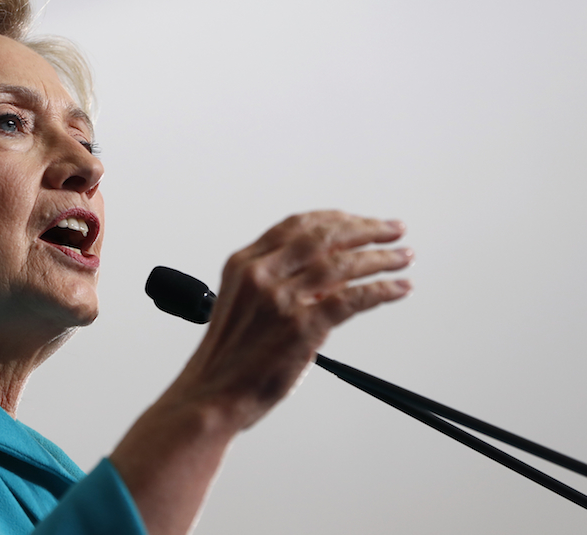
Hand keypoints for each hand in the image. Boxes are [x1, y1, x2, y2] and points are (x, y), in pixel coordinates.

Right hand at [171, 210, 412, 429]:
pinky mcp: (302, 327)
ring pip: (343, 264)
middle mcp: (260, 275)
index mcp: (243, 264)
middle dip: (366, 229)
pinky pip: (353, 298)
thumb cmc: (228, 358)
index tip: (360, 221)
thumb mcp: (243, 304)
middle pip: (324, 236)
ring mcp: (281, 299)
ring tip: (402, 257)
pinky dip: (382, 289)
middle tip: (392, 229)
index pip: (296, 226)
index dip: (335, 218)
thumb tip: (330, 272)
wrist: (212, 396)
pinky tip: (398, 287)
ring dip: (381, 258)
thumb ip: (277, 282)